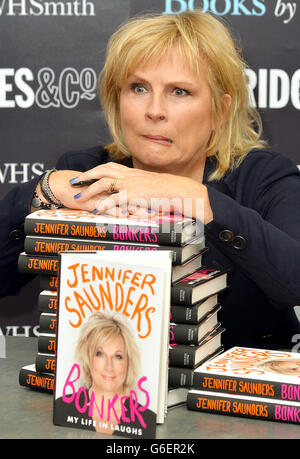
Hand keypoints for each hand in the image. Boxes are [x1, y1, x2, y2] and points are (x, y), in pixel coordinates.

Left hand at [68, 162, 212, 222]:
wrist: (180, 191)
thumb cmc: (170, 191)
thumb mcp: (152, 186)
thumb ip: (141, 188)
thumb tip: (137, 195)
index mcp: (133, 173)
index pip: (110, 167)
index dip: (96, 170)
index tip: (86, 174)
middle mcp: (130, 176)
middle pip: (102, 171)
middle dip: (86, 176)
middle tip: (75, 182)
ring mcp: (131, 184)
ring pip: (104, 184)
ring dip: (90, 190)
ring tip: (80, 198)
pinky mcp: (134, 195)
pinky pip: (114, 199)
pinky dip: (104, 205)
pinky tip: (96, 210)